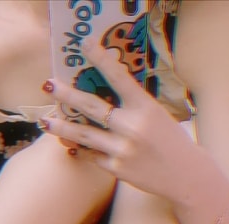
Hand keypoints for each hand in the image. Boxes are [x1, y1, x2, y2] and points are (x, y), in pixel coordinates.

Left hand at [43, 38, 194, 202]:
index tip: (85, 44)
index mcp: (144, 106)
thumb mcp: (155, 114)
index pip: (118, 77)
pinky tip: (70, 144)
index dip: (101, 58)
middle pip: (92, 106)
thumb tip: (102, 94)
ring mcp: (122, 149)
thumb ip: (131, 105)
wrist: (184, 174)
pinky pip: (92, 155)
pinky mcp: (117, 168)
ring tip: (44, 121)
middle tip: (48, 85)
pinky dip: (81, 149)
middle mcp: (131, 126)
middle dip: (67, 94)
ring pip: (84, 135)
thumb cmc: (168, 140)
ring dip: (61, 128)